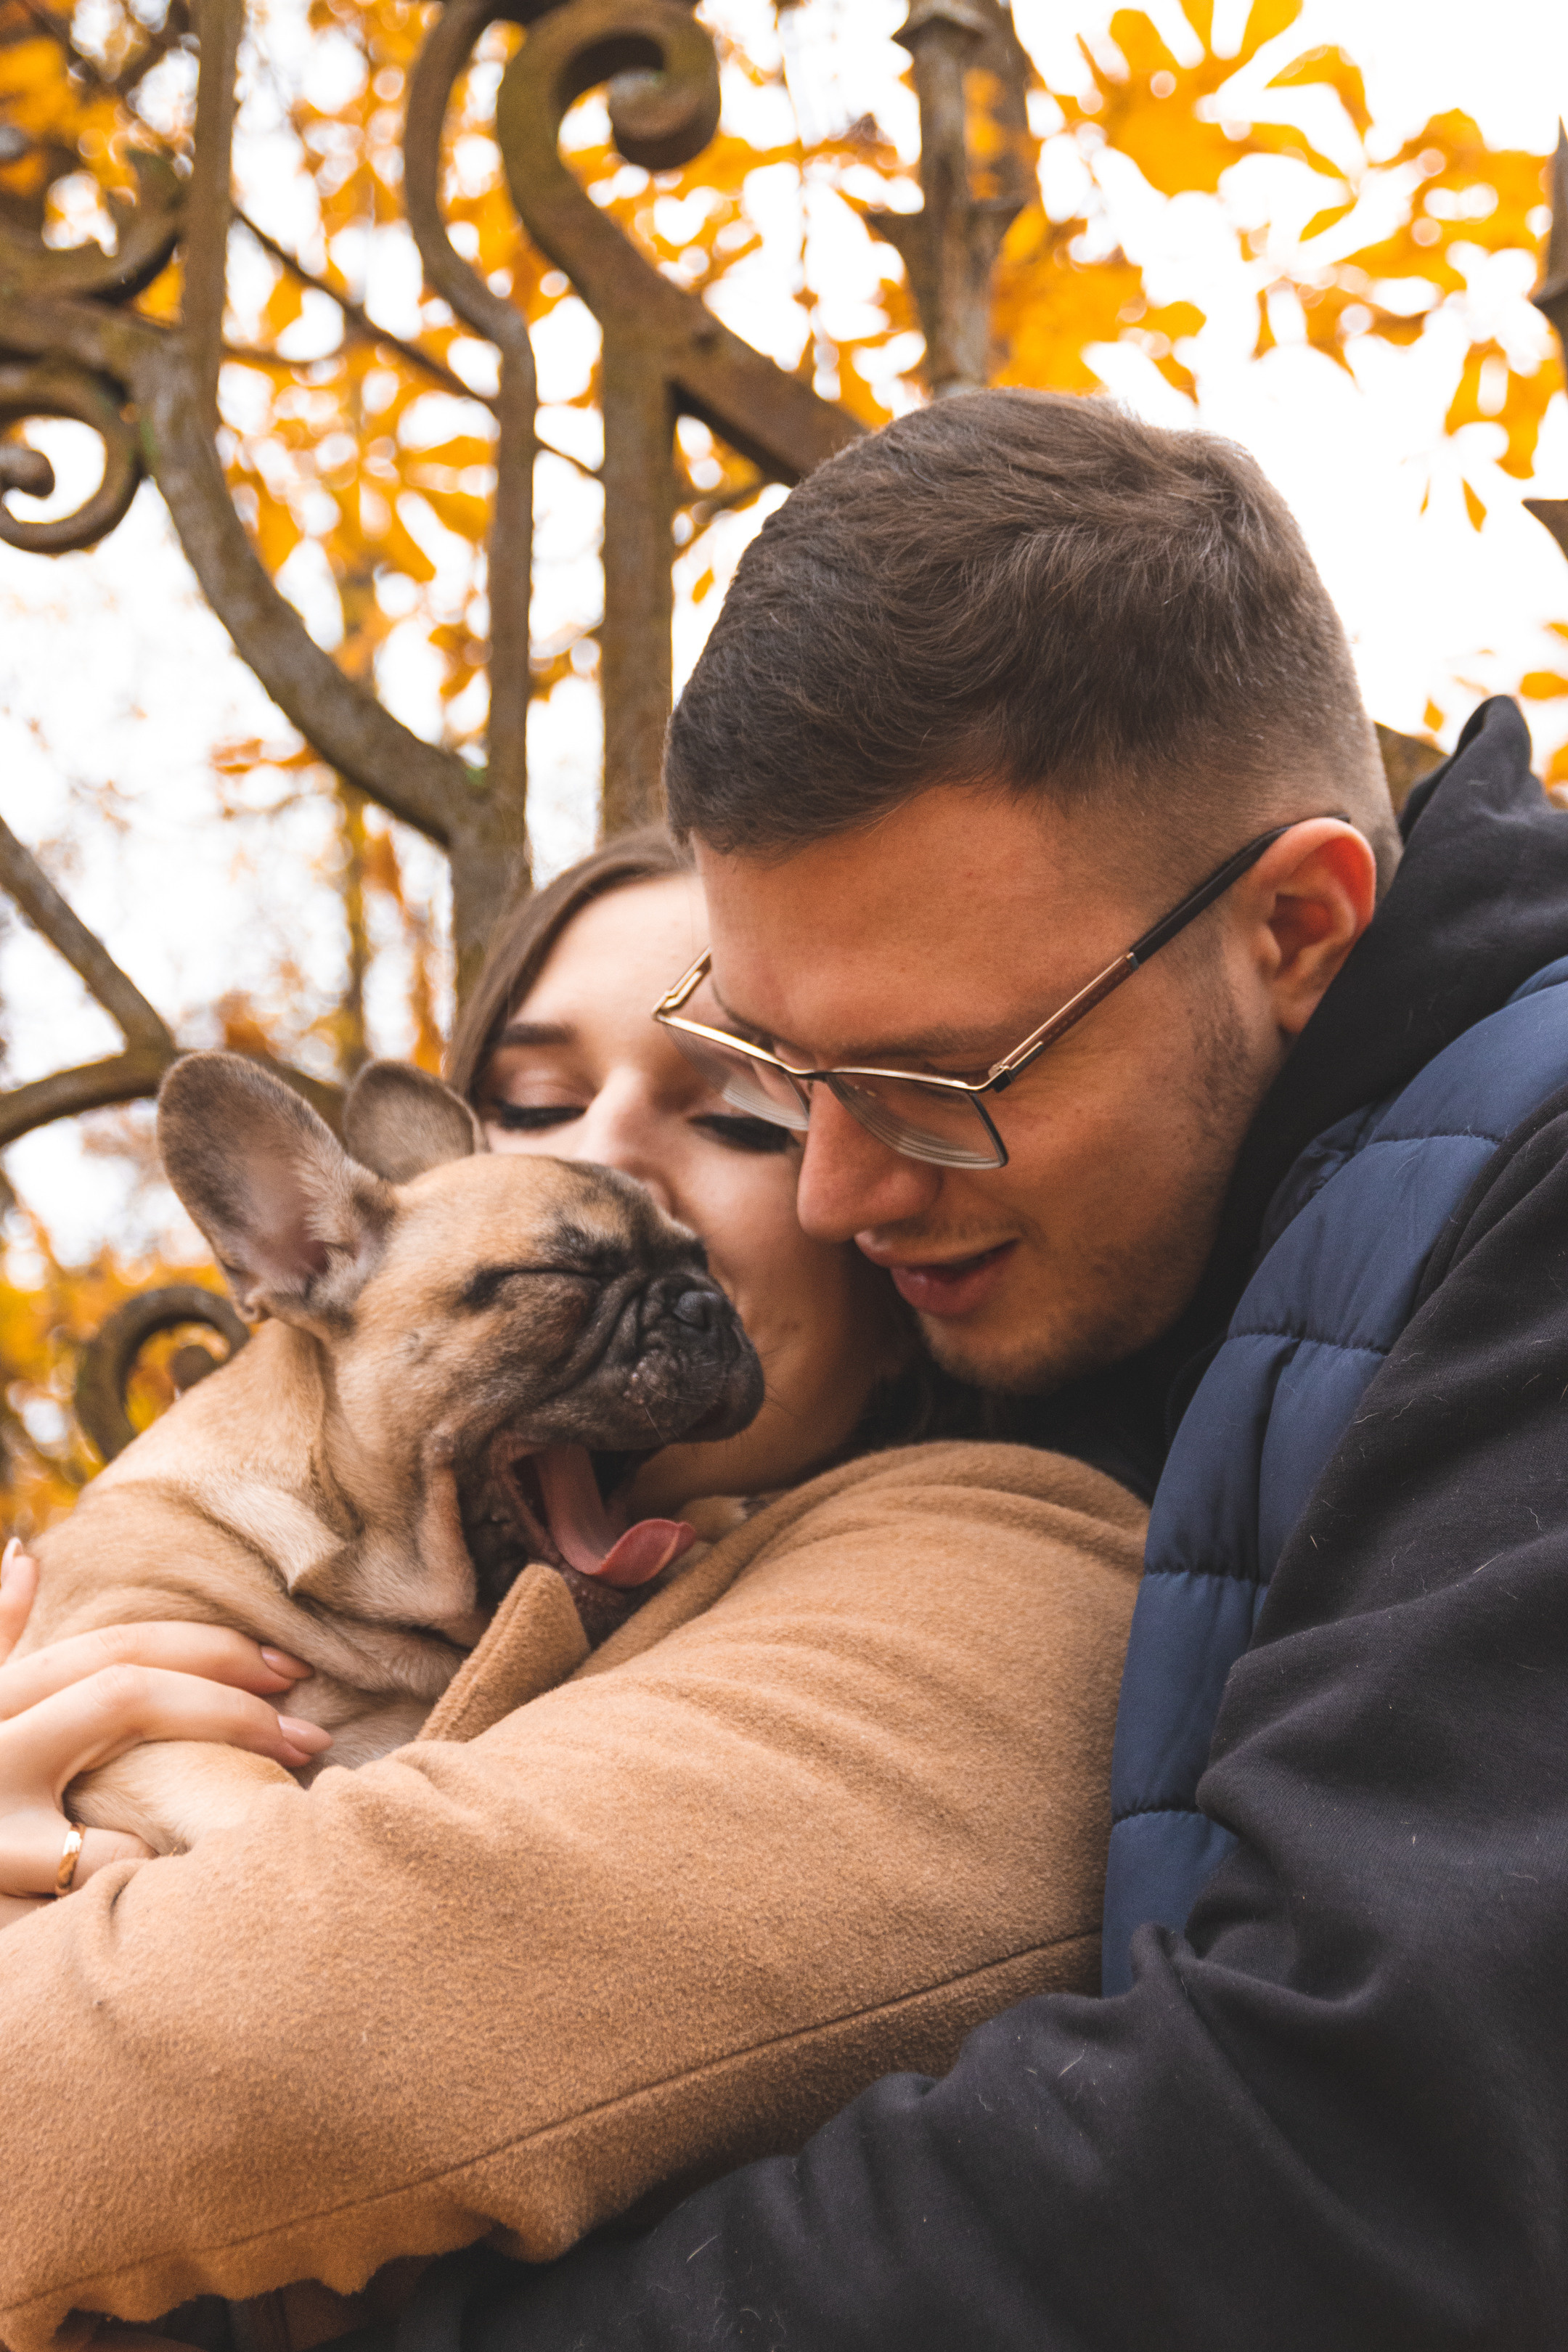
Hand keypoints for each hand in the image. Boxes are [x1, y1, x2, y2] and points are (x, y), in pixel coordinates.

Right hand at [0, 1537, 330, 1929]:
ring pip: (108, 1809)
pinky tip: (189, 1902)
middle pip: (124, 1697)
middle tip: (311, 1736)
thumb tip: (25, 1553)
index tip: (287, 1670)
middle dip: (228, 1709)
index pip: (115, 1649)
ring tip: (271, 1823)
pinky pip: (88, 1899)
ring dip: (191, 1817)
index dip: (210, 1650)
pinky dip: (140, 1896)